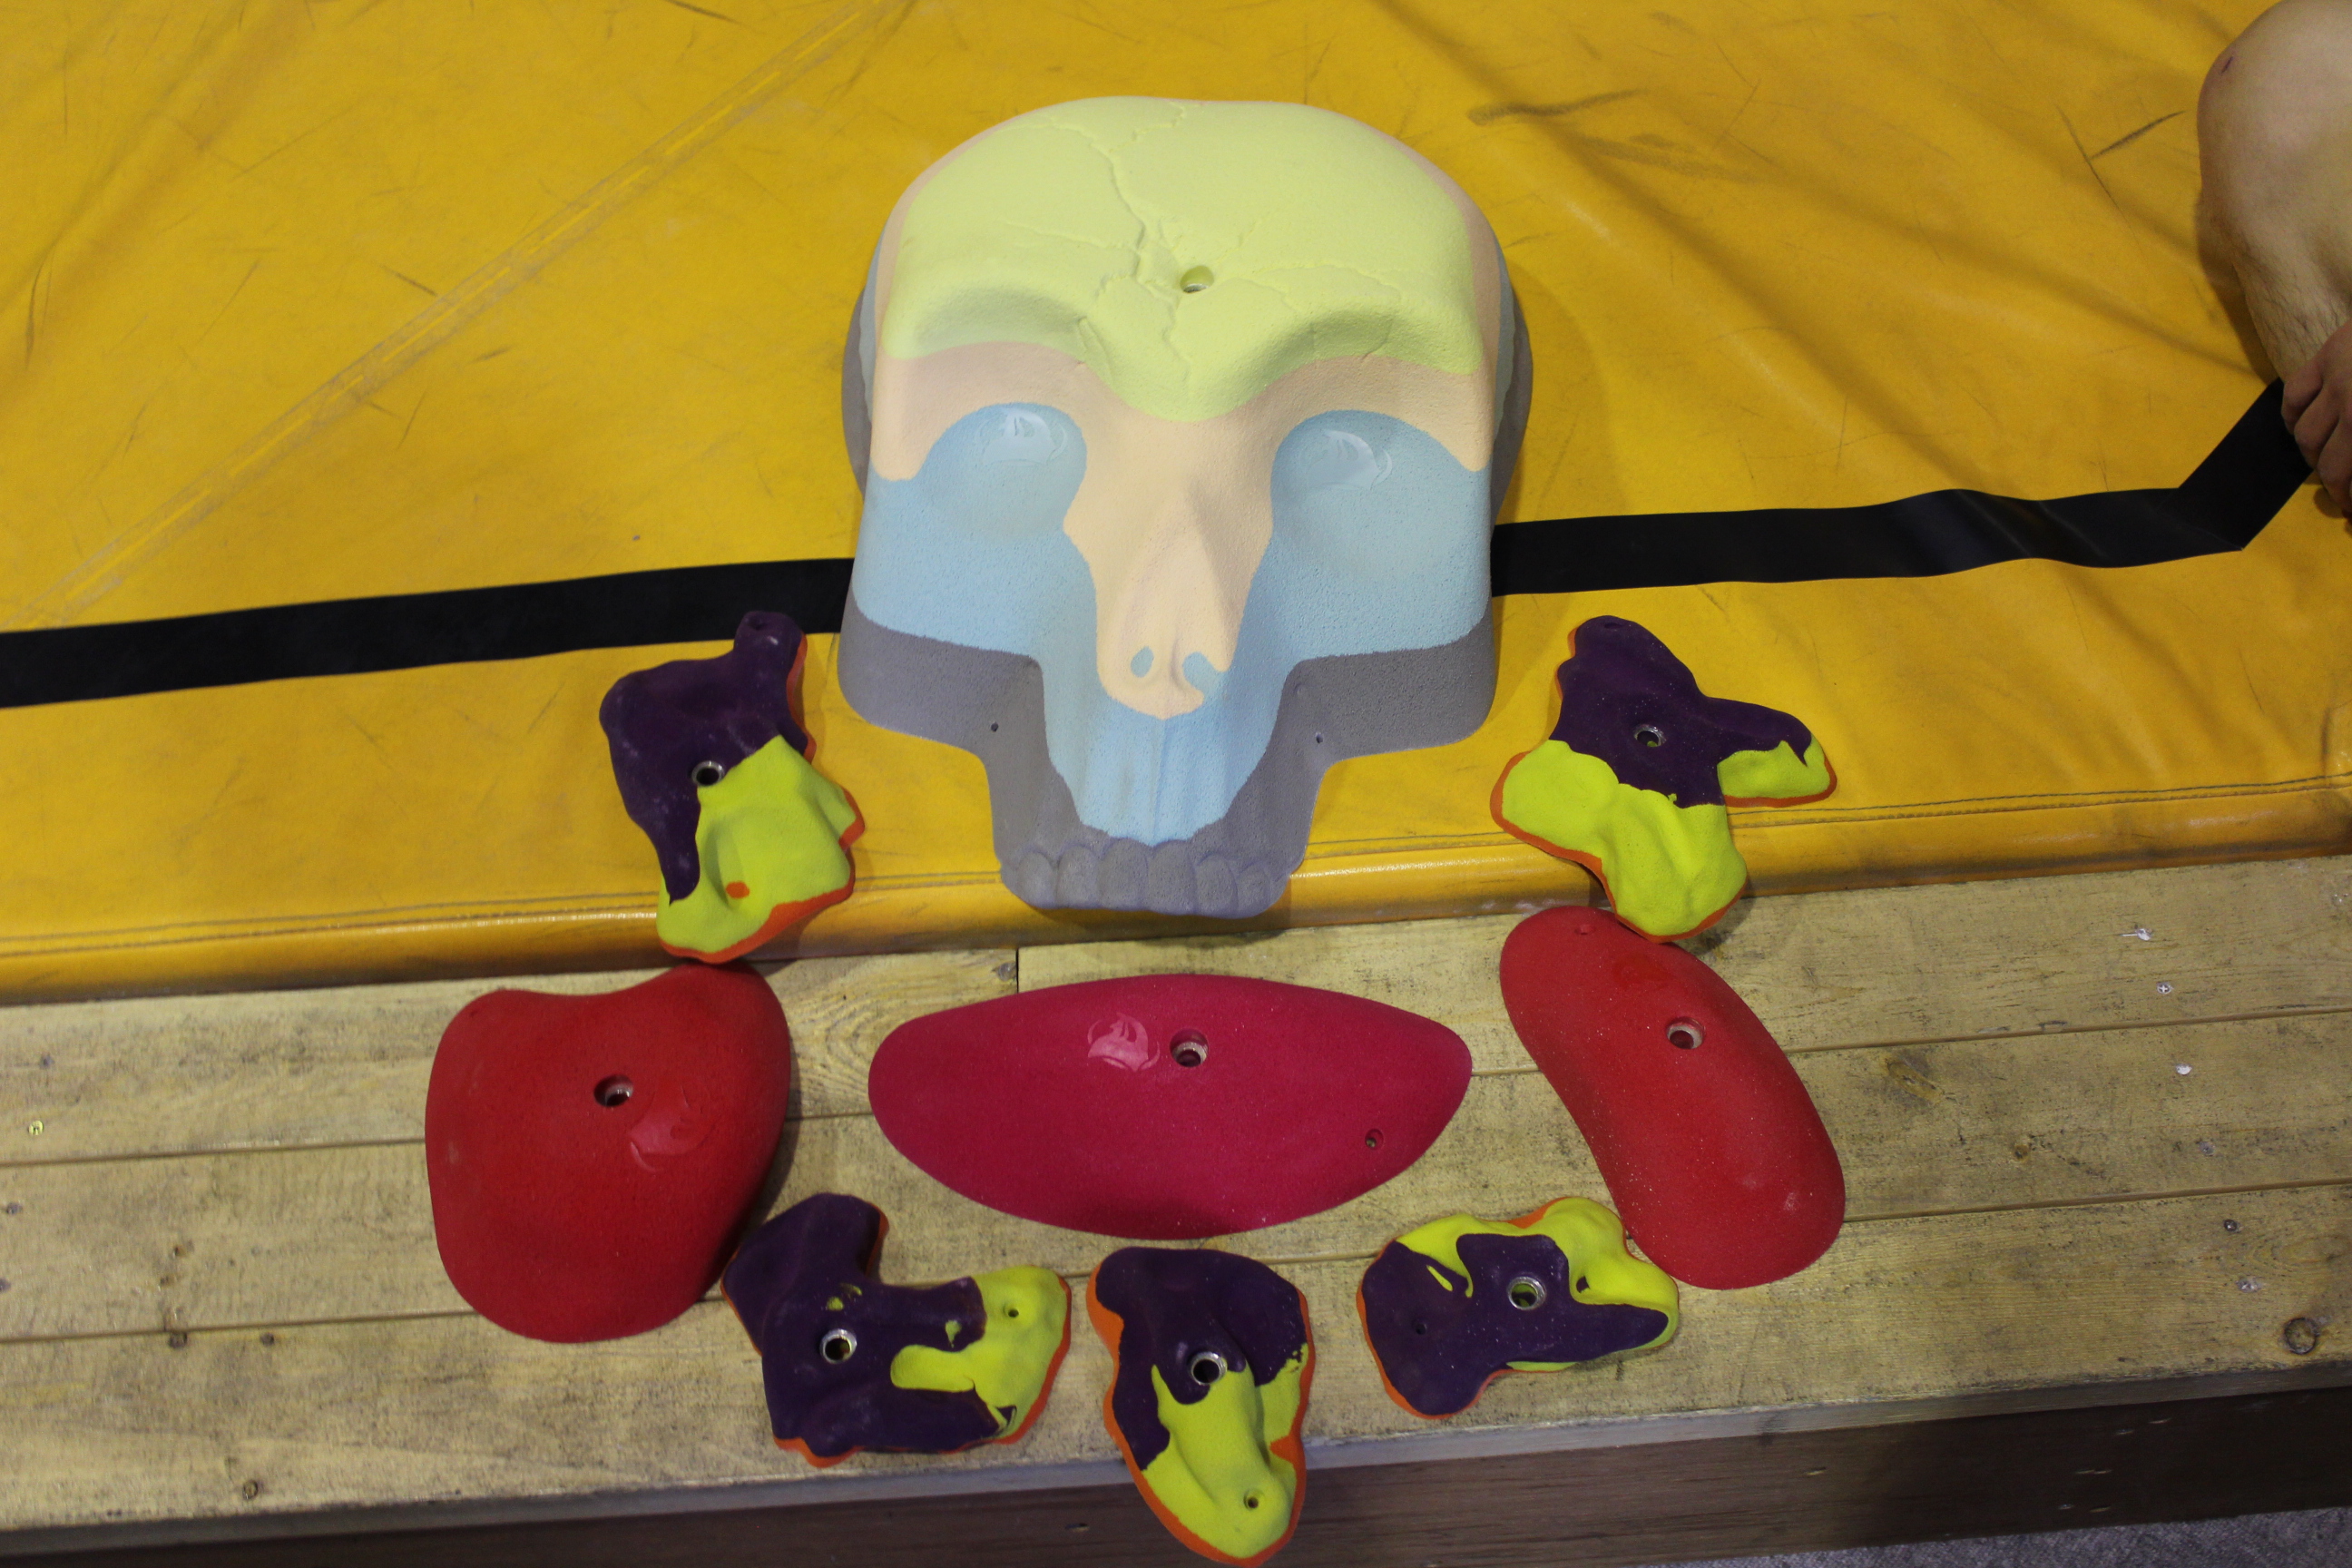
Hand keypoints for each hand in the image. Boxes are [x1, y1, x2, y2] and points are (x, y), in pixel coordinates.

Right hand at [2283, 318, 2351, 509]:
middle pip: (2330, 465)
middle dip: (2339, 490)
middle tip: (2348, 499)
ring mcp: (2337, 379)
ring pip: (2306, 436)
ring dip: (2316, 459)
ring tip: (2330, 465)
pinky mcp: (2327, 355)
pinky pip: (2294, 397)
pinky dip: (2295, 419)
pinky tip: (2308, 430)